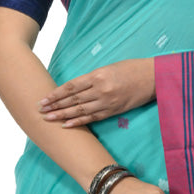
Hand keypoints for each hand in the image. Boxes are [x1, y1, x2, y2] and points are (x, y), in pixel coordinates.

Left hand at [38, 59, 154, 126]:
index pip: (71, 87)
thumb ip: (93, 78)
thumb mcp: (109, 68)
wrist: (153, 77)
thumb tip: (75, 88)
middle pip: (73, 99)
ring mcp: (107, 102)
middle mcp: (100, 89)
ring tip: (49, 119)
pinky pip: (93, 118)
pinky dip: (79, 122)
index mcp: (98, 75)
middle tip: (40, 110)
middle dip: (55, 105)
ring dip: (62, 115)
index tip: (44, 98)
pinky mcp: (114, 111)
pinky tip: (67, 125)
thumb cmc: (131, 69)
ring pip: (80, 110)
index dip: (56, 94)